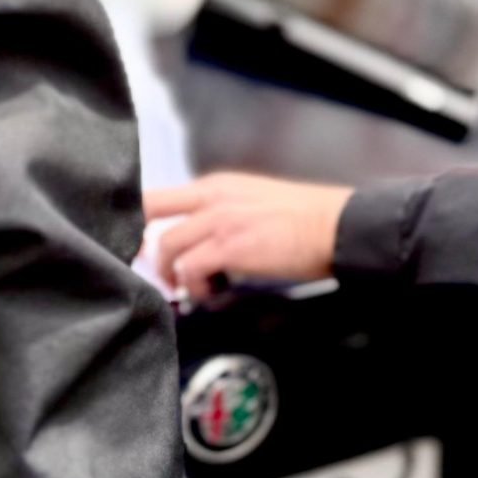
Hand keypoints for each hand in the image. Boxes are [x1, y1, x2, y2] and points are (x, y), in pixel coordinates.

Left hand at [145, 174, 351, 298]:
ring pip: (166, 245)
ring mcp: (219, 220)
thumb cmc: (305, 220)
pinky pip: (190, 268)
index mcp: (216, 185)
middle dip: (144, 246)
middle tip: (157, 270)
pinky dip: (195, 286)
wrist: (338, 226)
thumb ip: (221, 212)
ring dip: (171, 273)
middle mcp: (211, 197)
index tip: (143, 247)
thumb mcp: (253, 200)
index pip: (158, 195)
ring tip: (191, 288)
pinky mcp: (230, 247)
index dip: (140, 222)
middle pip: (149, 213)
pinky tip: (213, 291)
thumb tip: (199, 241)